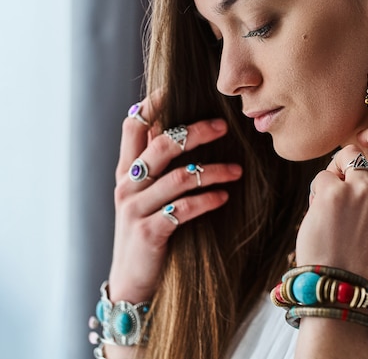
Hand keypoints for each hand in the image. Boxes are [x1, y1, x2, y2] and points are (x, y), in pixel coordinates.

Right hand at [107, 97, 242, 302]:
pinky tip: (225, 197)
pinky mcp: (149, 232)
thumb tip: (186, 135)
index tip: (177, 88)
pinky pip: (183, 209)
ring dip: (213, 170)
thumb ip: (158, 169)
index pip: (133, 126)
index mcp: (126, 172)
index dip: (153, 104)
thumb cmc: (147, 232)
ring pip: (178, 177)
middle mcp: (127, 185)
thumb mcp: (145, 198)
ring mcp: (136, 209)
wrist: (132, 282)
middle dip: (194, 131)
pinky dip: (207, 200)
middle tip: (224, 126)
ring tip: (238, 170)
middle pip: (160, 145)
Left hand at [296, 120, 367, 283]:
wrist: (340, 282)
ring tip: (335, 191)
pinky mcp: (334, 193)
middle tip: (361, 141)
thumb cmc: (367, 255)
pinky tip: (321, 209)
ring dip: (339, 168)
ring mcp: (363, 191)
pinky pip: (324, 174)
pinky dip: (319, 189)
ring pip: (349, 153)